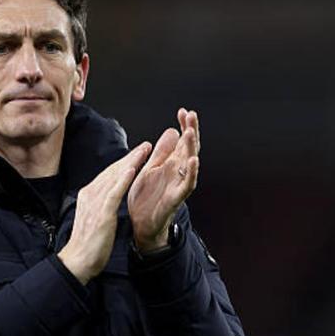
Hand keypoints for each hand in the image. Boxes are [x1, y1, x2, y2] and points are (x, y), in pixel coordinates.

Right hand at [58, 142, 151, 284]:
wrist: (78, 260)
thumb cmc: (87, 243)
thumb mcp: (92, 217)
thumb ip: (99, 204)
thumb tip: (108, 197)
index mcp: (88, 195)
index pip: (108, 174)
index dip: (123, 162)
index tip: (136, 154)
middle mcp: (90, 194)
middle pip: (113, 171)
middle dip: (130, 157)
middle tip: (145, 146)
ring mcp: (96, 202)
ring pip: (115, 177)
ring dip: (130, 162)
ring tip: (144, 151)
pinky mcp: (102, 212)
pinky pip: (114, 192)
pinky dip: (123, 179)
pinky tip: (132, 169)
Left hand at [128, 108, 200, 251]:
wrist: (141, 224)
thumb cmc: (146, 197)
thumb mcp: (151, 168)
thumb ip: (161, 151)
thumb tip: (172, 131)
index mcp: (171, 164)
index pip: (181, 141)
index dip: (184, 126)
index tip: (183, 111)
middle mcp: (178, 172)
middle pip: (189, 148)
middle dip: (191, 131)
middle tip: (192, 115)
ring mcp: (179, 184)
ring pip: (190, 163)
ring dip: (191, 148)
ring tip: (191, 132)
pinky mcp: (176, 198)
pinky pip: (187, 184)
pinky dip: (192, 173)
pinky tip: (193, 160)